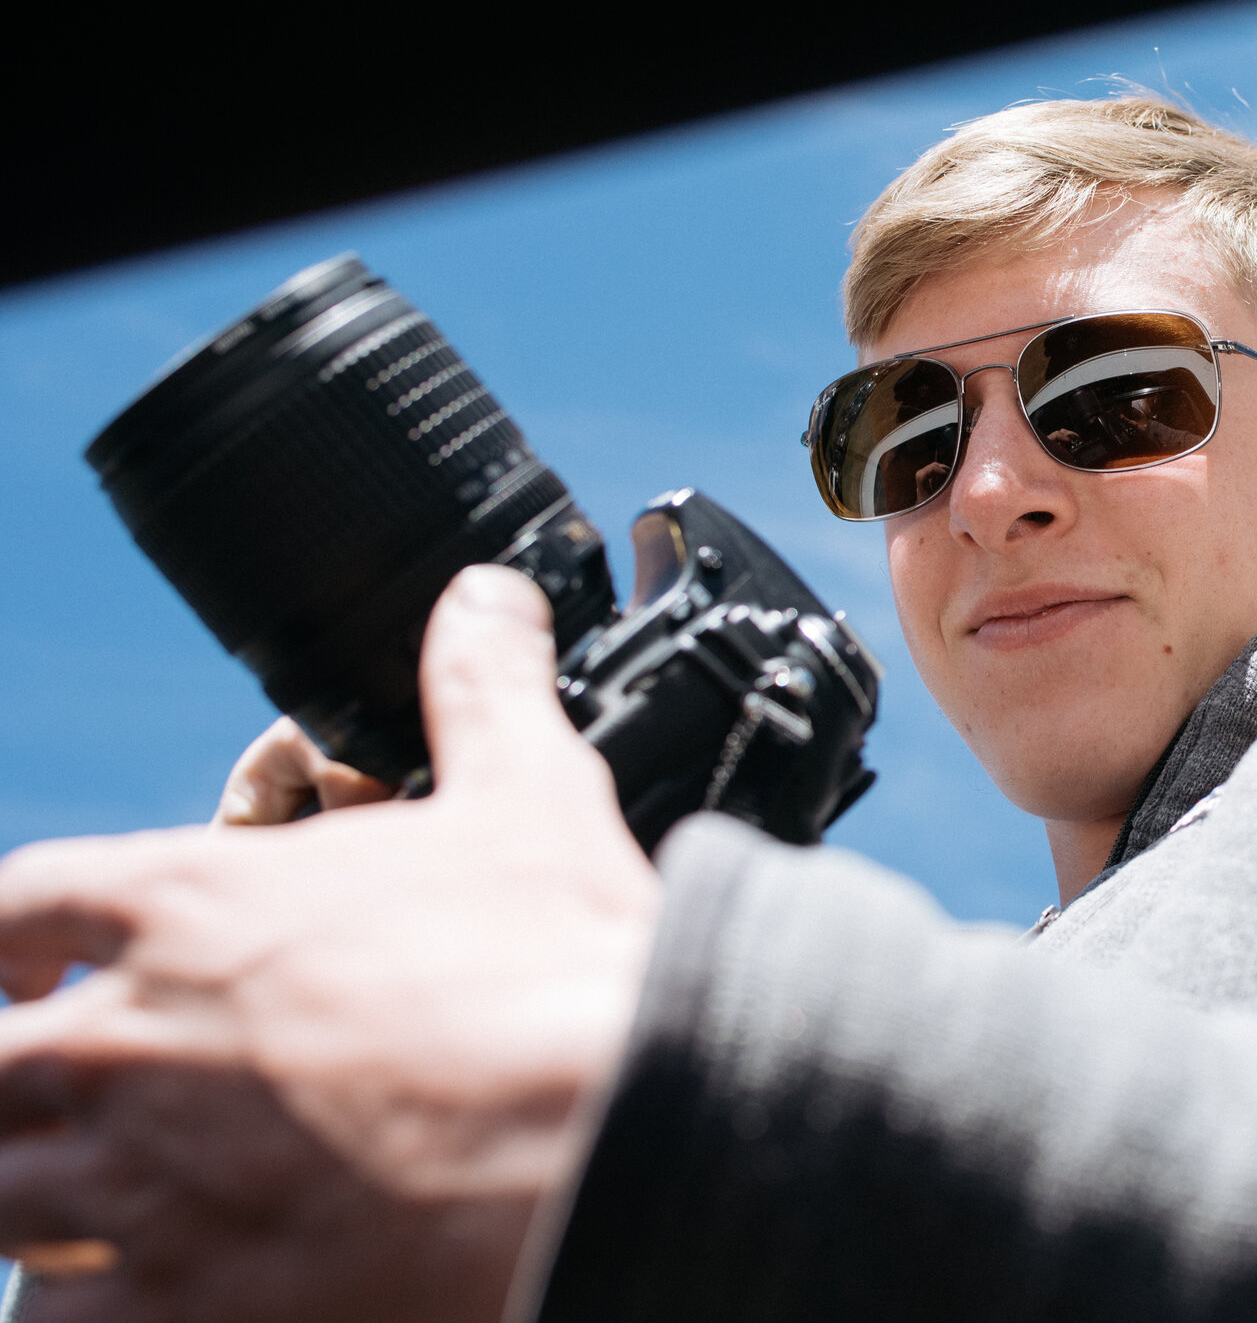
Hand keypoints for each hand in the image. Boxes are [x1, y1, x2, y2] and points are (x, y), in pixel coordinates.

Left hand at [0, 567, 660, 1321]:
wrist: (604, 1134)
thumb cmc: (556, 970)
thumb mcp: (526, 800)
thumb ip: (482, 691)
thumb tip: (486, 596)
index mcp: (186, 904)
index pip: (13, 907)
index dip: (5, 944)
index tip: (23, 972)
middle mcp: (130, 1043)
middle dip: (11, 1092)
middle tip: (54, 1109)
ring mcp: (143, 1184)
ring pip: (0, 1209)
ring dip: (37, 1210)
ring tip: (88, 1217)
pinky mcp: (181, 1306)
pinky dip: (79, 1311)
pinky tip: (137, 1300)